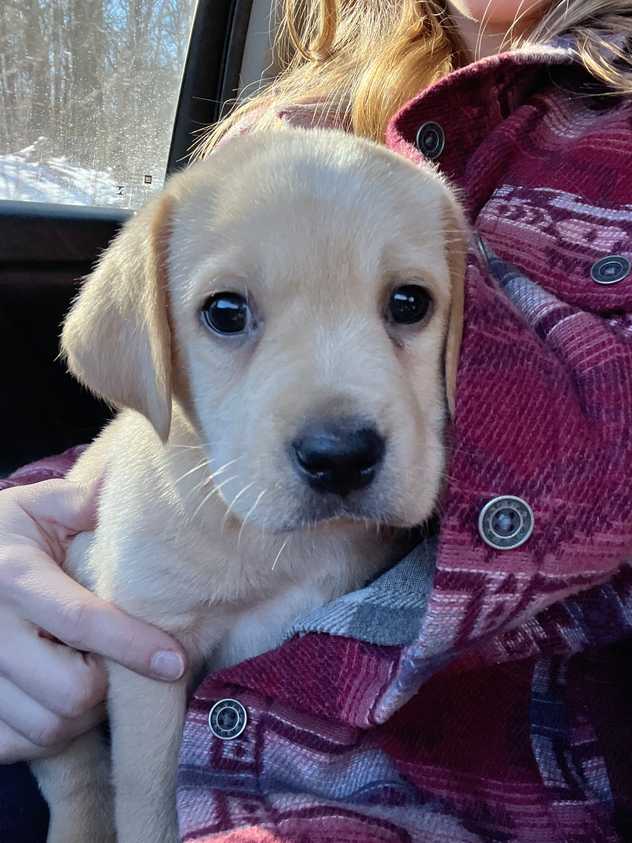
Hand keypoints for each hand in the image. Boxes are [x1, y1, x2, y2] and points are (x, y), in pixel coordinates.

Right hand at [0, 479, 186, 762]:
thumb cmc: (2, 537)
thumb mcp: (34, 507)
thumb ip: (79, 501)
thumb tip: (129, 482)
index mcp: (15, 578)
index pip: (81, 621)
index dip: (133, 645)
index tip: (174, 660)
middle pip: (68, 692)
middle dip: (107, 687)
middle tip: (118, 667)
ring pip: (47, 727)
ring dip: (83, 715)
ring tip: (92, 681)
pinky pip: (16, 745)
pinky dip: (46, 735)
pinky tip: (57, 702)